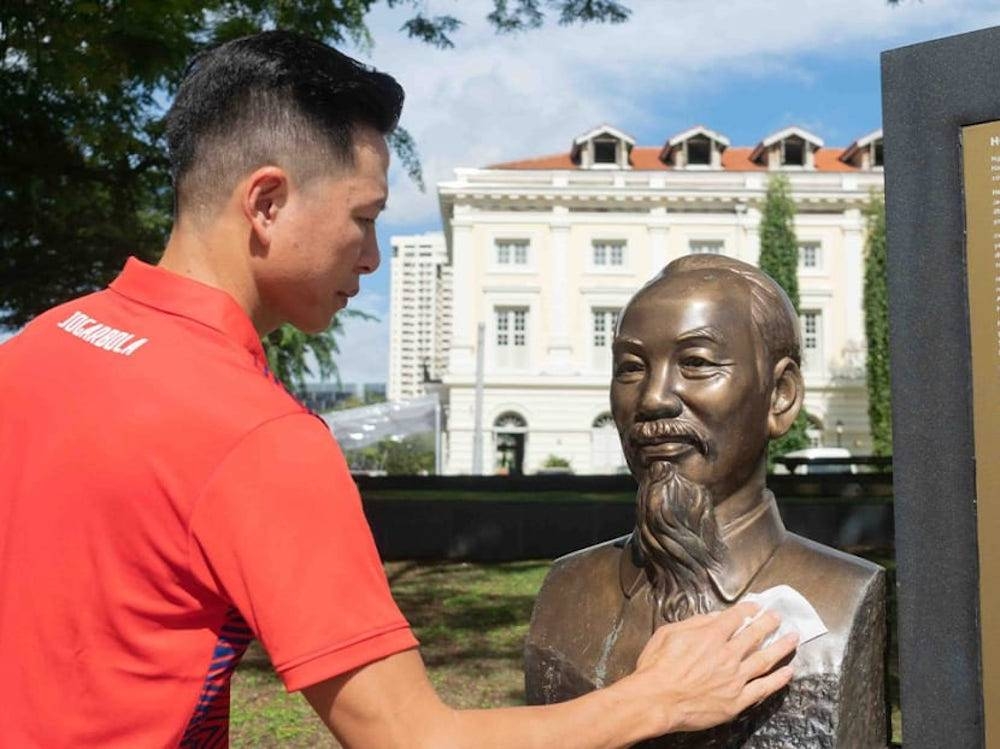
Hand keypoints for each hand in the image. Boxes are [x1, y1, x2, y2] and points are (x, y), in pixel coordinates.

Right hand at [627, 602, 796, 734]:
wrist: (656, 700)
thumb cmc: (656, 667)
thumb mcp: (668, 633)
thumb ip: (694, 622)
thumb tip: (716, 616)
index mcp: (710, 636)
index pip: (736, 618)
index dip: (748, 610)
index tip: (757, 606)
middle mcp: (727, 654)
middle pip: (755, 635)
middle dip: (769, 623)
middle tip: (779, 617)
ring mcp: (735, 678)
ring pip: (765, 659)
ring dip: (781, 647)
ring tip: (793, 638)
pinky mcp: (737, 700)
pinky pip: (763, 688)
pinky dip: (778, 680)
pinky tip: (788, 672)